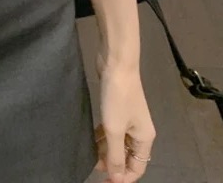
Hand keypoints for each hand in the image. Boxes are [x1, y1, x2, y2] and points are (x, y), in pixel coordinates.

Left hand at [93, 53, 155, 182]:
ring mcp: (129, 119)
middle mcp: (140, 131)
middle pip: (128, 156)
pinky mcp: (118, 109)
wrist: (116, 64)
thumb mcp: (115, 129)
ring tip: (90, 155)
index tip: (105, 181)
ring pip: (119, 143)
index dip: (122, 177)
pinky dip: (104, 137)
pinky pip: (113, 130)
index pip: (137, 167)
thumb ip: (115, 155)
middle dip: (113, 164)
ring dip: (106, 150)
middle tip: (94, 167)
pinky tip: (92, 139)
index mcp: (145, 138)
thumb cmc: (118, 97)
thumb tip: (118, 179)